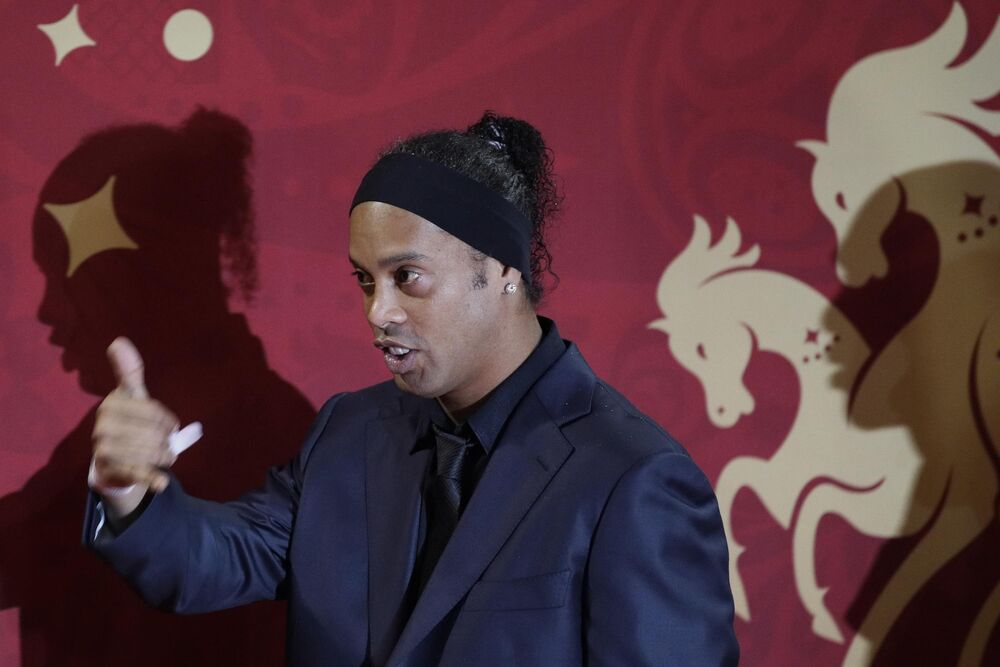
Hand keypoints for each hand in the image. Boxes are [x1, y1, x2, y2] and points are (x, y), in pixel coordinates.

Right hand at [92, 337, 178, 496]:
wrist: (111, 460)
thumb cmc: (128, 421)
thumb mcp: (131, 396)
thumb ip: (128, 371)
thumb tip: (118, 340)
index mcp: (111, 404)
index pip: (153, 411)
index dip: (168, 420)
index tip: (169, 425)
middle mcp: (103, 426)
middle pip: (154, 433)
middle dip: (166, 440)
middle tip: (165, 443)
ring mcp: (105, 450)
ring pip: (152, 452)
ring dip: (165, 456)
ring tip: (163, 456)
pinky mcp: (112, 470)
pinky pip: (137, 473)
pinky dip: (151, 478)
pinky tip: (161, 482)